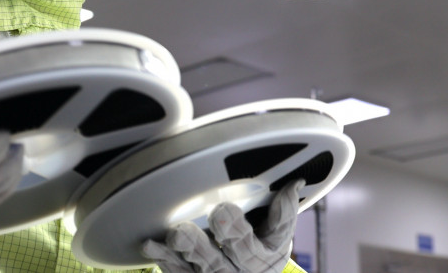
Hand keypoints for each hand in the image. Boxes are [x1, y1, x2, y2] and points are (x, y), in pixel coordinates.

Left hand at [141, 180, 303, 272]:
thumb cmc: (265, 246)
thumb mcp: (280, 233)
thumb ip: (284, 210)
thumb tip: (295, 183)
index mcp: (262, 261)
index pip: (248, 247)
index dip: (235, 230)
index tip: (222, 209)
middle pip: (218, 265)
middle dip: (200, 248)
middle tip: (181, 230)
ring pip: (196, 272)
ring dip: (178, 255)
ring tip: (169, 237)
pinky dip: (166, 261)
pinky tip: (152, 247)